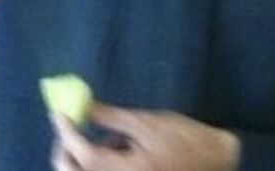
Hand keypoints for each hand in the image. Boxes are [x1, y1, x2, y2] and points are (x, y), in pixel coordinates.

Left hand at [50, 102, 240, 170]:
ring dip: (80, 159)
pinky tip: (114, 147)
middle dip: (66, 151)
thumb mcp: (149, 123)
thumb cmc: (185, 140)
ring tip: (96, 135)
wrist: (217, 162)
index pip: (84, 156)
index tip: (58, 113)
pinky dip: (98, 165)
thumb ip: (114, 119)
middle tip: (68, 127)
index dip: (67, 133)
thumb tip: (85, 108)